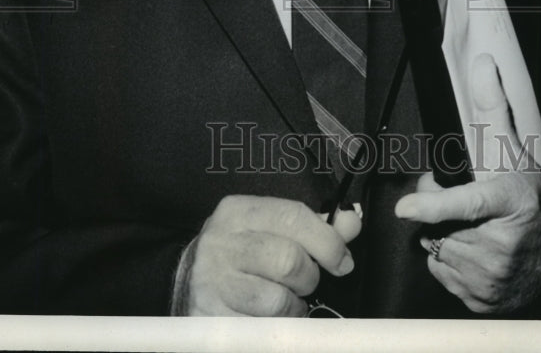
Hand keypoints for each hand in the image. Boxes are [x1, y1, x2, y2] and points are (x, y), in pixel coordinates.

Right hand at [172, 195, 361, 316]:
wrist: (188, 281)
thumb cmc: (241, 252)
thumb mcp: (271, 229)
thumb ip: (314, 227)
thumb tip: (352, 223)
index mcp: (238, 211)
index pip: (293, 216)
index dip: (327, 240)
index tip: (342, 260)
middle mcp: (221, 242)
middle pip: (288, 259)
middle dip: (309, 276)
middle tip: (306, 282)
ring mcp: (213, 282)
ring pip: (276, 300)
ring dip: (294, 307)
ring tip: (288, 302)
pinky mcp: (211, 319)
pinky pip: (261, 330)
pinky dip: (276, 329)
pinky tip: (270, 320)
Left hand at [394, 53, 540, 313]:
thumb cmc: (533, 197)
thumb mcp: (515, 151)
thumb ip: (491, 108)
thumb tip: (481, 64)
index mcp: (508, 201)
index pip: (467, 203)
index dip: (435, 205)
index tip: (406, 207)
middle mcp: (500, 244)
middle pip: (440, 222)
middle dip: (438, 208)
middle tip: (463, 200)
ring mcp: (491, 276)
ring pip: (437, 248)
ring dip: (445, 235)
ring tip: (474, 226)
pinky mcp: (482, 299)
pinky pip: (443, 273)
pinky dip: (450, 261)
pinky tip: (473, 250)